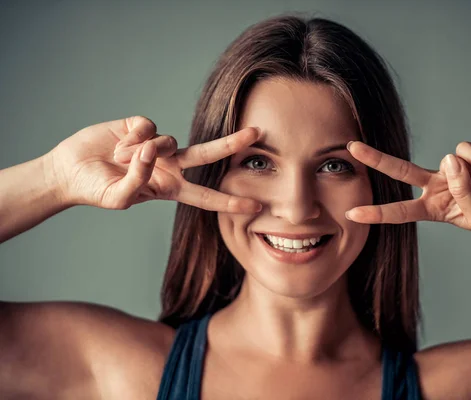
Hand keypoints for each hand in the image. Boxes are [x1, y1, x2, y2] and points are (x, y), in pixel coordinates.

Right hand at [48, 116, 262, 212]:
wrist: (70, 170)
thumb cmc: (96, 190)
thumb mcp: (119, 198)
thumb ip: (138, 181)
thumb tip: (152, 151)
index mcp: (170, 187)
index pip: (206, 196)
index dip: (230, 201)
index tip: (255, 205)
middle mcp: (170, 164)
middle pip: (207, 154)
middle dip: (232, 144)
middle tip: (256, 134)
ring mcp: (157, 144)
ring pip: (167, 141)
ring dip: (140, 153)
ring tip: (118, 160)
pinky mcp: (141, 125)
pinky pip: (146, 128)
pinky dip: (130, 139)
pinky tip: (117, 144)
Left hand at [345, 141, 470, 239]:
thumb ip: (462, 192)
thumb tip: (448, 160)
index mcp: (433, 209)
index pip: (399, 212)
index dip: (376, 213)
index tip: (351, 213)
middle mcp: (436, 186)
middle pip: (400, 171)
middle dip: (376, 159)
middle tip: (351, 148)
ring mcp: (451, 169)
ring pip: (444, 159)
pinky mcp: (469, 153)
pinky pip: (465, 151)